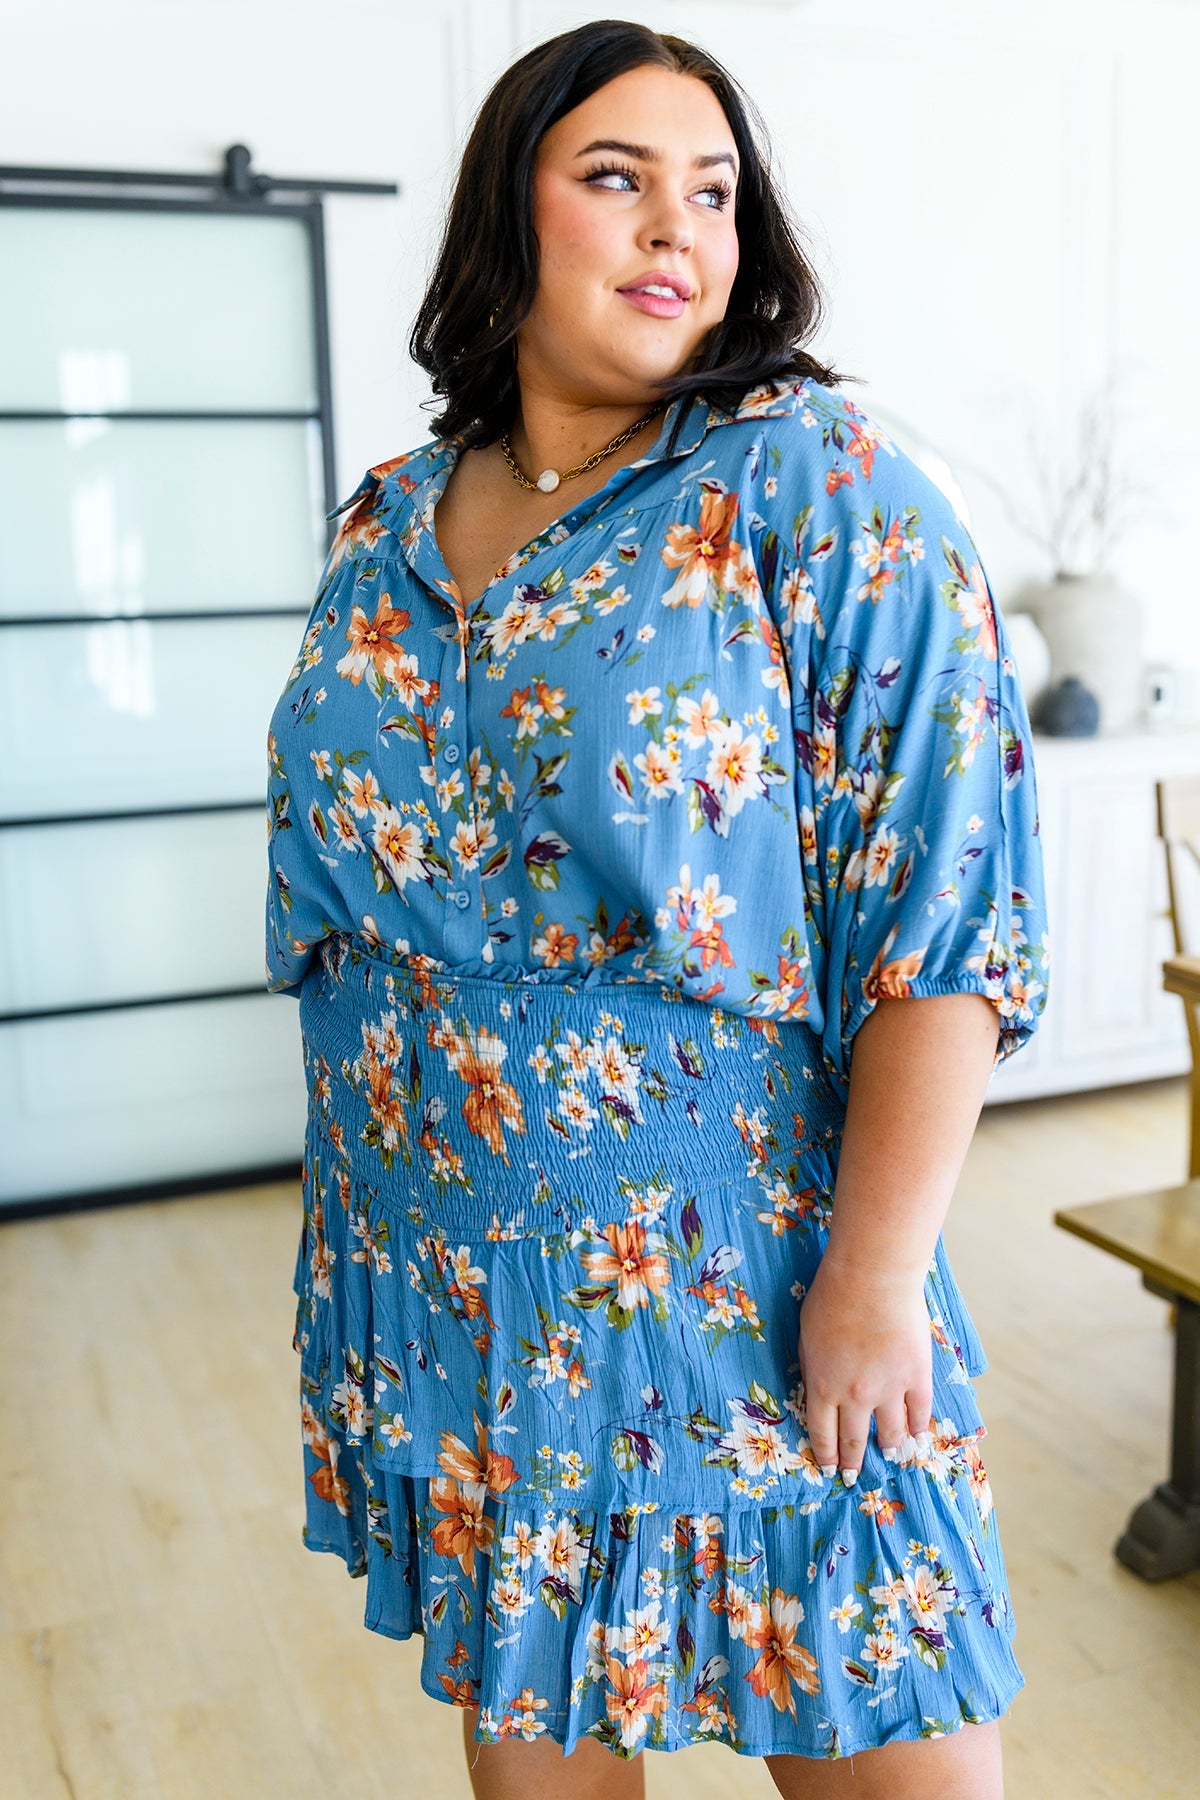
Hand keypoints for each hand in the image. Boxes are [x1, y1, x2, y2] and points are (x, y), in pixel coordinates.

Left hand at [798, 1252, 932, 1485]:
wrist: (872, 1279)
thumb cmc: (832, 1298)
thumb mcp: (806, 1335)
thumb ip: (811, 1366)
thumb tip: (814, 1386)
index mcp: (822, 1386)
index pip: (822, 1432)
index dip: (826, 1454)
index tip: (829, 1469)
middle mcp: (855, 1397)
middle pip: (854, 1439)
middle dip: (852, 1462)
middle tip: (853, 1476)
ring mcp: (889, 1390)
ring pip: (890, 1432)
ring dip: (888, 1447)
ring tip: (889, 1455)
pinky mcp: (917, 1377)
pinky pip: (919, 1412)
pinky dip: (918, 1428)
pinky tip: (917, 1435)